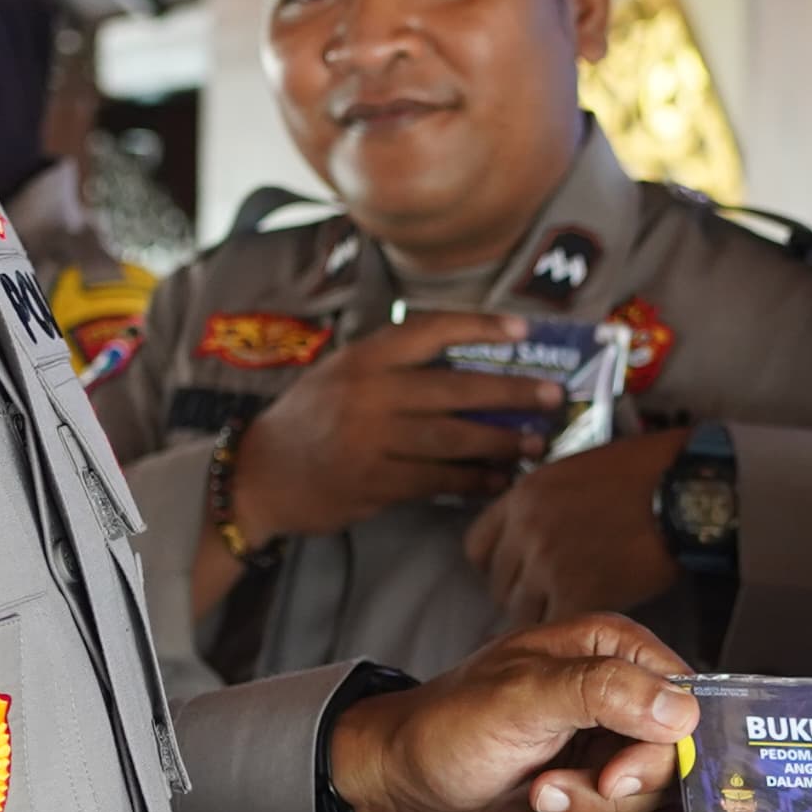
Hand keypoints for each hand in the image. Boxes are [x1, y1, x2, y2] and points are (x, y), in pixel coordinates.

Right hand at [226, 313, 551, 541]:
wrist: (258, 476)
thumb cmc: (310, 420)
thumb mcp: (342, 374)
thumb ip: (394, 366)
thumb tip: (472, 364)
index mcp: (362, 359)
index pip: (429, 331)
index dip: (479, 327)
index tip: (523, 331)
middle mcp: (367, 394)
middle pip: (454, 389)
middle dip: (510, 392)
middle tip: (552, 395)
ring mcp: (370, 441)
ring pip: (452, 439)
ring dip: (501, 442)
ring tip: (537, 443)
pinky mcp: (374, 483)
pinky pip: (437, 480)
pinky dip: (473, 480)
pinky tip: (499, 480)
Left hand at [326, 617, 696, 811]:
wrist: (401, 790)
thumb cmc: (446, 728)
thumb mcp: (520, 698)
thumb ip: (603, 692)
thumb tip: (680, 711)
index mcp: (617, 658)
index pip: (689, 708)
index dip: (664, 754)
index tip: (614, 778)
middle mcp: (626, 710)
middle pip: (676, 773)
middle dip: (611, 799)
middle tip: (546, 792)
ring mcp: (615, 765)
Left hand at [463, 428, 684, 630]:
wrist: (686, 488)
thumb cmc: (649, 474)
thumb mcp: (580, 471)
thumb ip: (550, 504)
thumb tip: (548, 532)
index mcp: (523, 496)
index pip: (478, 546)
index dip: (498, 567)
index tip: (517, 576)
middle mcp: (526, 529)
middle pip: (498, 584)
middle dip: (523, 597)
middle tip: (552, 605)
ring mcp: (548, 562)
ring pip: (521, 612)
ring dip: (546, 620)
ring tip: (573, 622)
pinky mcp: (578, 591)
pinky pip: (555, 627)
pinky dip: (570, 635)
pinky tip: (587, 634)